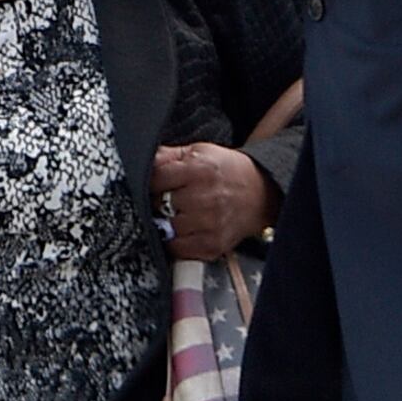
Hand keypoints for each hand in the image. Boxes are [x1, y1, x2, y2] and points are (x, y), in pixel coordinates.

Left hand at [153, 143, 274, 260]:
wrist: (261, 193)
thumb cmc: (226, 171)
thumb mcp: (199, 151)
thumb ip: (168, 155)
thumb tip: (140, 158)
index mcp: (199, 170)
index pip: (154, 178)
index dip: (150, 181)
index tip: (156, 183)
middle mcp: (205, 198)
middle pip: (157, 205)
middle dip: (157, 202)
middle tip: (167, 198)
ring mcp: (209, 224)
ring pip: (165, 228)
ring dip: (166, 222)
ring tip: (178, 213)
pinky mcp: (212, 245)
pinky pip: (177, 249)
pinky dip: (176, 241)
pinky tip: (185, 229)